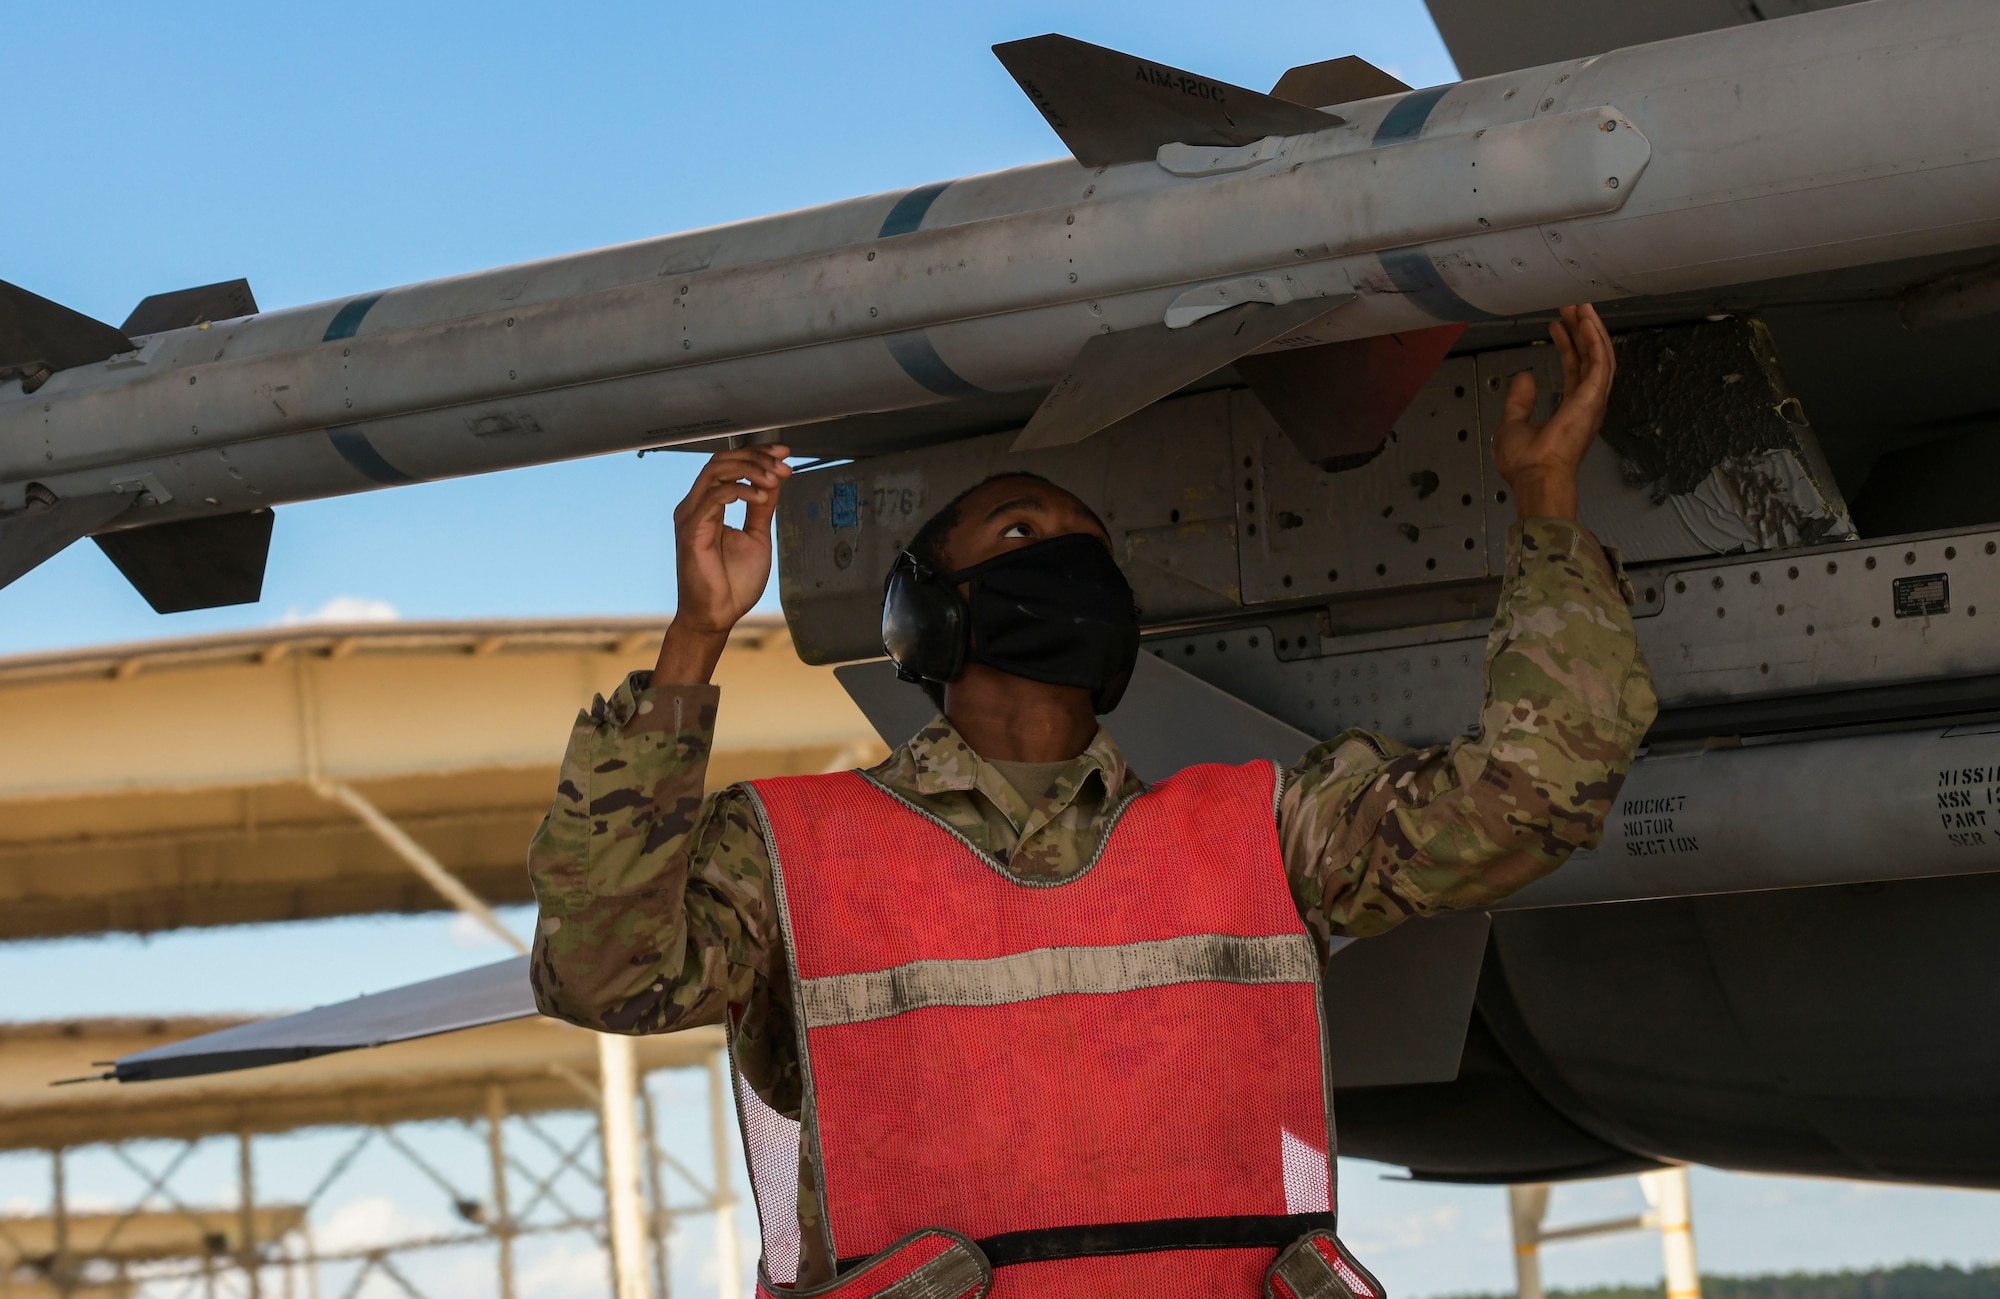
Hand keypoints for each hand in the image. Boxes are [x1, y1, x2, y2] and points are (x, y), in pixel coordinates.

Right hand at [654, 445, 791, 683]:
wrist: (717, 616)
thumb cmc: (732, 583)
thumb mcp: (757, 537)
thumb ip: (762, 508)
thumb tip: (774, 480)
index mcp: (708, 506)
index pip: (728, 465)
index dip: (756, 454)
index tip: (783, 454)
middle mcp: (696, 506)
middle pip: (721, 461)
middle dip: (756, 457)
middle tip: (782, 465)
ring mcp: (691, 516)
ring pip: (716, 471)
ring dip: (751, 470)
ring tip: (775, 478)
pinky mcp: (691, 530)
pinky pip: (714, 497)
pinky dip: (741, 490)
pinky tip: (761, 497)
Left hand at [1492, 304, 1615, 520]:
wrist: (1534, 476)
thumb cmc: (1525, 462)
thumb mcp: (1513, 423)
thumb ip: (1520, 400)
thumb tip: (1525, 376)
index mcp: (1571, 410)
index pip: (1574, 369)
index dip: (1568, 345)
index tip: (1557, 325)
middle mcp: (1586, 403)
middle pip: (1590, 358)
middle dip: (1582, 331)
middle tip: (1572, 308)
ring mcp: (1593, 400)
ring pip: (1599, 356)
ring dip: (1591, 330)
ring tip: (1581, 307)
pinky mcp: (1593, 397)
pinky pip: (1599, 362)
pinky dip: (1595, 340)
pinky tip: (1587, 321)